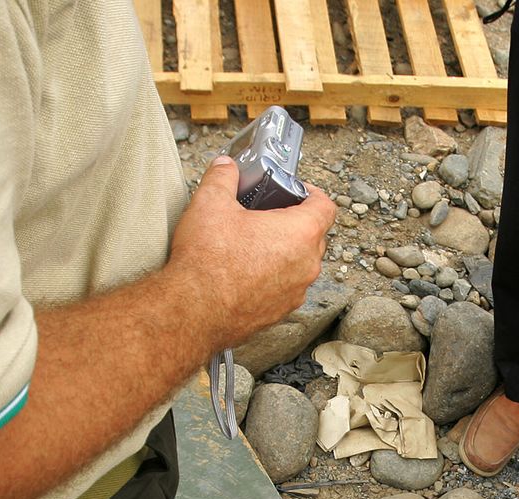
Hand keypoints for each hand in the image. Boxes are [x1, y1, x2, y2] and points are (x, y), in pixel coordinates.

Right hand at [163, 155, 335, 351]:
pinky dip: (274, 277)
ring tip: (254, 244)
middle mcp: (306, 266)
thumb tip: (225, 166)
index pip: (326, 206)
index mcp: (300, 234)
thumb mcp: (210, 203)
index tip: (297, 190)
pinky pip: (285, 288)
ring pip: (300, 265)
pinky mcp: (280, 312)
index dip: (313, 193)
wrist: (193, 311)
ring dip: (285, 252)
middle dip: (296, 222)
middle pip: (315, 236)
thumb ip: (222, 177)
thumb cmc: (207, 261)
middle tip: (268, 214)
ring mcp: (295, 292)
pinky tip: (246, 272)